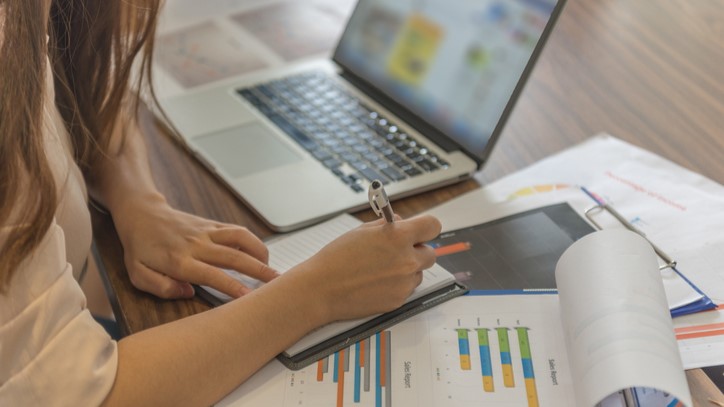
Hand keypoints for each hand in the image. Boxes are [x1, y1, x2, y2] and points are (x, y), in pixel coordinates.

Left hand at [112, 196, 278, 298]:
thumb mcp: (138, 274)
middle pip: (234, 257)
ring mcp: (206, 232)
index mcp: (179, 261)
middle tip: (276, 283)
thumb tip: (187, 292)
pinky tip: (260, 254)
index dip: (232, 286)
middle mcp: (196, 245)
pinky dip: (252, 242)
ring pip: (240, 239)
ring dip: (260, 253)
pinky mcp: (212, 225)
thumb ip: (160, 287)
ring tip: (272, 268)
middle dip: (258, 271)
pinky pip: (237, 231)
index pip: (212, 275)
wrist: (142, 214)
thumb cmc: (140, 247)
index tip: (248, 297)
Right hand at [286, 214, 441, 323]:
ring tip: (380, 270)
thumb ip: (388, 225)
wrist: (321, 289)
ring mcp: (404, 283)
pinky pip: (407, 289)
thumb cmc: (337, 258)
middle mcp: (406, 260)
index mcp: (397, 237)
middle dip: (418, 251)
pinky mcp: (399, 300)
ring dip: (407, 270)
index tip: (422, 231)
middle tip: (399, 252)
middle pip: (431, 253)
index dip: (427, 228)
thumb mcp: (362, 231)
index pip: (432, 226)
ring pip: (418, 273)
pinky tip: (375, 283)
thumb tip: (402, 222)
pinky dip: (396, 286)